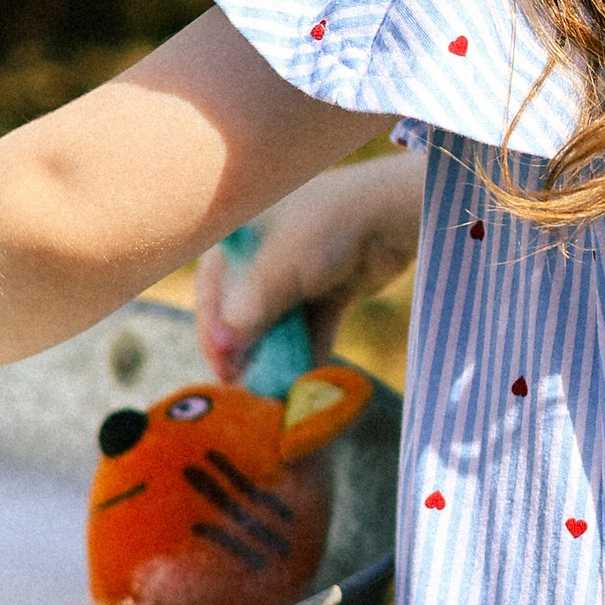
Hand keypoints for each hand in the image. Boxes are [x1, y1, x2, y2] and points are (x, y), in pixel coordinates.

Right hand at [196, 154, 426, 382]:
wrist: (392, 215)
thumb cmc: (325, 228)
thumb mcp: (278, 270)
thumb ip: (248, 313)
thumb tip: (222, 350)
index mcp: (241, 235)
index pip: (212, 289)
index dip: (213, 330)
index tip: (222, 367)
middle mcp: (265, 253)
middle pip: (244, 309)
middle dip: (246, 348)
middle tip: (243, 384)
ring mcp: (299, 272)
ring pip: (279, 321)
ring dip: (277, 354)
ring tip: (272, 389)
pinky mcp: (328, 289)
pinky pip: (311, 326)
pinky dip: (308, 350)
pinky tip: (305, 380)